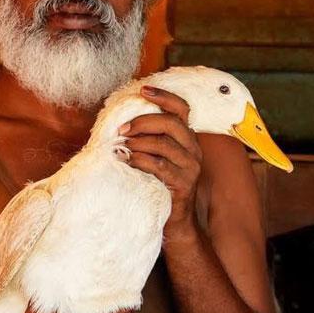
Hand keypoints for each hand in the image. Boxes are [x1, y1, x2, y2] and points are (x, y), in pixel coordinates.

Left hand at [118, 86, 202, 239]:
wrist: (175, 222)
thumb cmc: (158, 186)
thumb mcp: (155, 158)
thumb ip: (147, 139)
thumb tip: (120, 122)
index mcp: (187, 139)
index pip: (182, 109)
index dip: (164, 96)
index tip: (143, 90)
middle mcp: (193, 150)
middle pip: (172, 123)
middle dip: (143, 122)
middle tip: (121, 129)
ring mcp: (191, 168)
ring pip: (164, 144)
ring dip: (138, 142)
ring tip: (122, 147)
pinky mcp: (184, 184)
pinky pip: (159, 166)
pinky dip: (140, 160)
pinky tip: (127, 161)